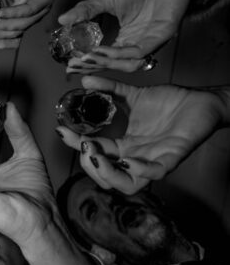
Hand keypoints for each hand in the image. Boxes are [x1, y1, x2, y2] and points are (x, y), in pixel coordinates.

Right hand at [0, 0, 64, 48]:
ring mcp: (40, 9)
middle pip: (15, 33)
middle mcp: (31, 16)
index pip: (14, 37)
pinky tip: (1, 12)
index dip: (1, 41)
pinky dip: (14, 13)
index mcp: (21, 16)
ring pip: (22, 24)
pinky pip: (29, 10)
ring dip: (4, 26)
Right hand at [55, 75, 226, 192]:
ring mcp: (154, 161)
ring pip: (127, 185)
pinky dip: (139, 170)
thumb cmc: (170, 102)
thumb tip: (85, 79)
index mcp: (125, 147)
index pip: (95, 153)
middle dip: (88, 164)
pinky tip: (128, 159)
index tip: (63, 130)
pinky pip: (154, 174)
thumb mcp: (133, 95)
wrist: (201, 100)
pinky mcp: (172, 158)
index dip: (77, 145)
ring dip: (107, 174)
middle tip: (83, 145)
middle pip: (105, 177)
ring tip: (96, 155)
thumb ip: (109, 89)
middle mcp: (136, 159)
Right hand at [60, 0, 198, 73]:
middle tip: (74, 65)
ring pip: (128, 62)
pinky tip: (102, 50)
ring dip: (105, 62)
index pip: (107, 58)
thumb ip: (86, 11)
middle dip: (94, 67)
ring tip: (86, 58)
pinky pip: (140, 50)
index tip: (69, 65)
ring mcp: (152, 40)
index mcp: (128, 39)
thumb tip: (63, 19)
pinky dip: (120, 53)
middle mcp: (139, 43)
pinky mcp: (163, 33)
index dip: (89, 63)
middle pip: (116, 65)